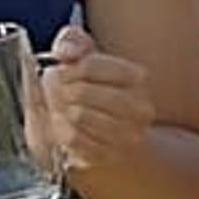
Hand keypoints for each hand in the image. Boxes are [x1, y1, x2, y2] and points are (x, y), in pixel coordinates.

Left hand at [39, 21, 155, 174]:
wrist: (93, 134)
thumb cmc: (84, 90)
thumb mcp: (78, 57)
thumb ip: (72, 42)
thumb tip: (67, 51)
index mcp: (137, 78)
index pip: (89, 65)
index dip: (66, 68)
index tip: (62, 72)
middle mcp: (140, 108)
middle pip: (82, 92)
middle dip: (60, 92)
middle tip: (58, 94)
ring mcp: (128, 135)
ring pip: (78, 116)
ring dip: (59, 112)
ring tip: (61, 111)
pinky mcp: (109, 157)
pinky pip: (73, 140)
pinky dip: (60, 133)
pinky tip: (64, 129)